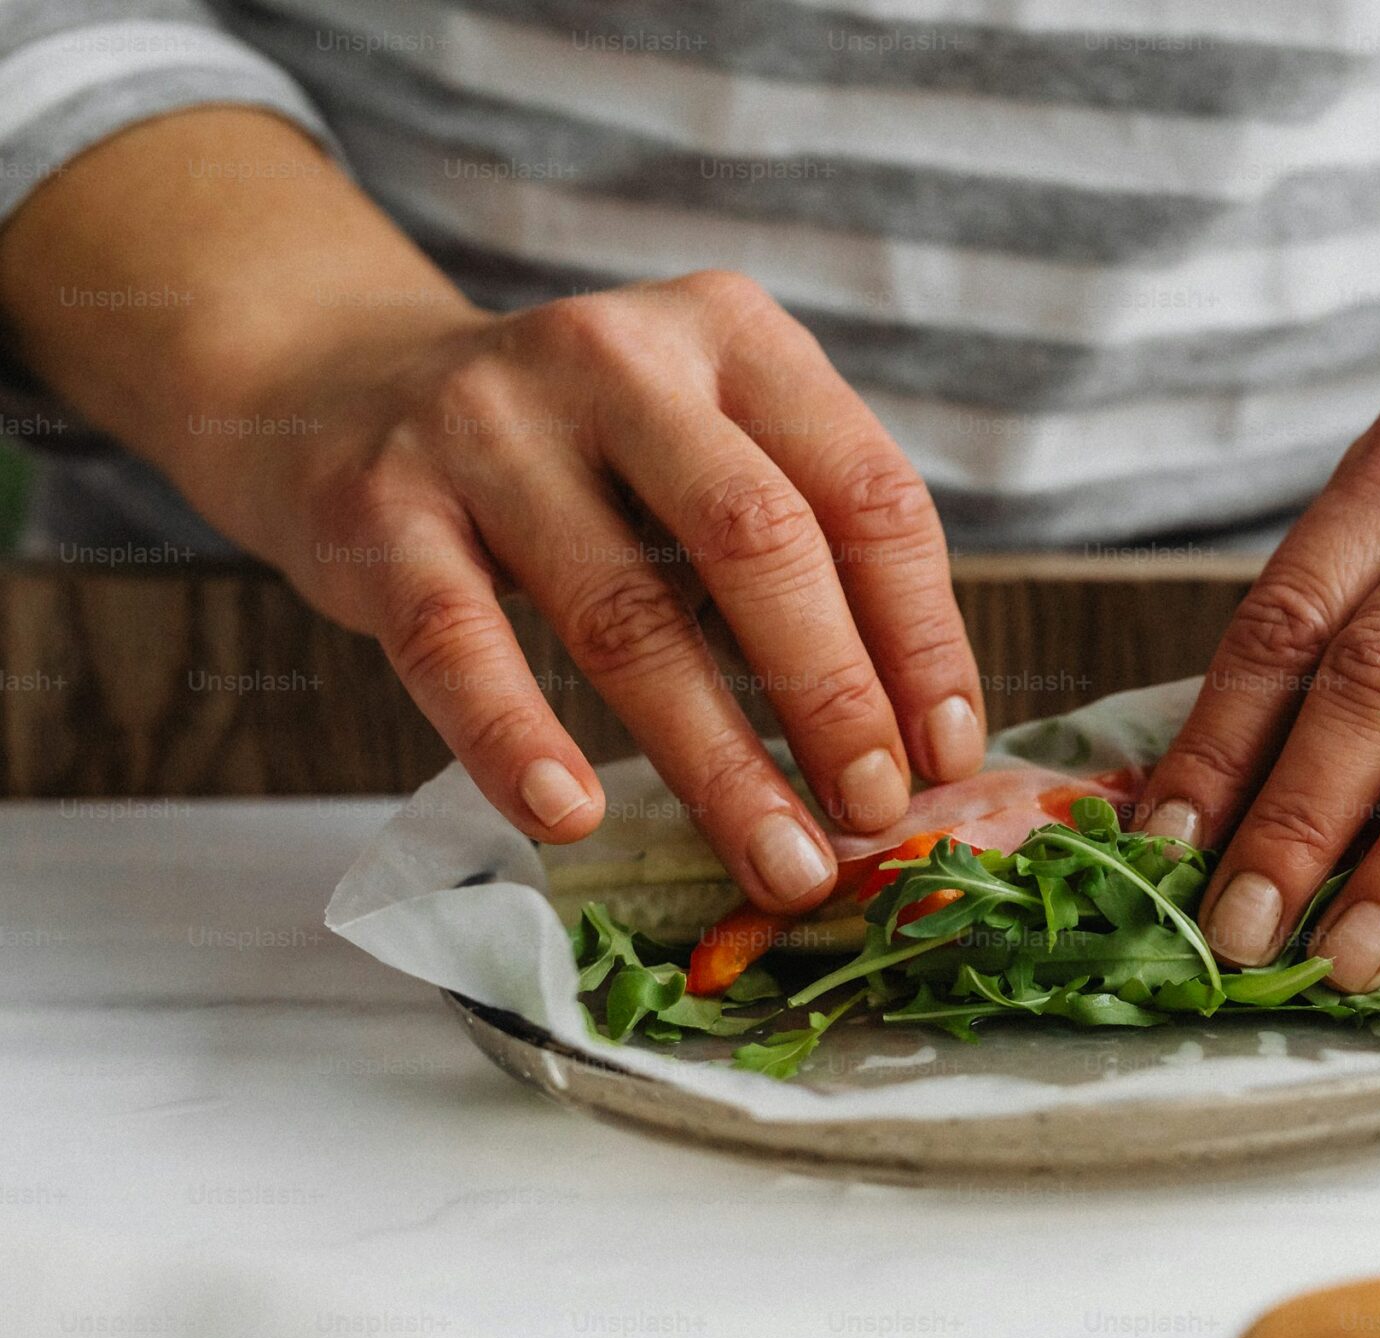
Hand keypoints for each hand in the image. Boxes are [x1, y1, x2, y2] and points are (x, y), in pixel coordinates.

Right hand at [205, 270, 984, 912]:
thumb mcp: (707, 452)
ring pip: (624, 613)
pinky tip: (568, 817)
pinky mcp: (380, 505)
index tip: (948, 757)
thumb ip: (806, 558)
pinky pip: (458, 639)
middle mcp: (618, 358)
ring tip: (777, 864)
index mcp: (735, 334)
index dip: (922, 635)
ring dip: (715, 761)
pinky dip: (516, 737)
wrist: (334, 385)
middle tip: (876, 816)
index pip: (867, 493)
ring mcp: (487, 425)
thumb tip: (916, 745)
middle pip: (760, 543)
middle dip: (834, 697)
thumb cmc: (577, 457)